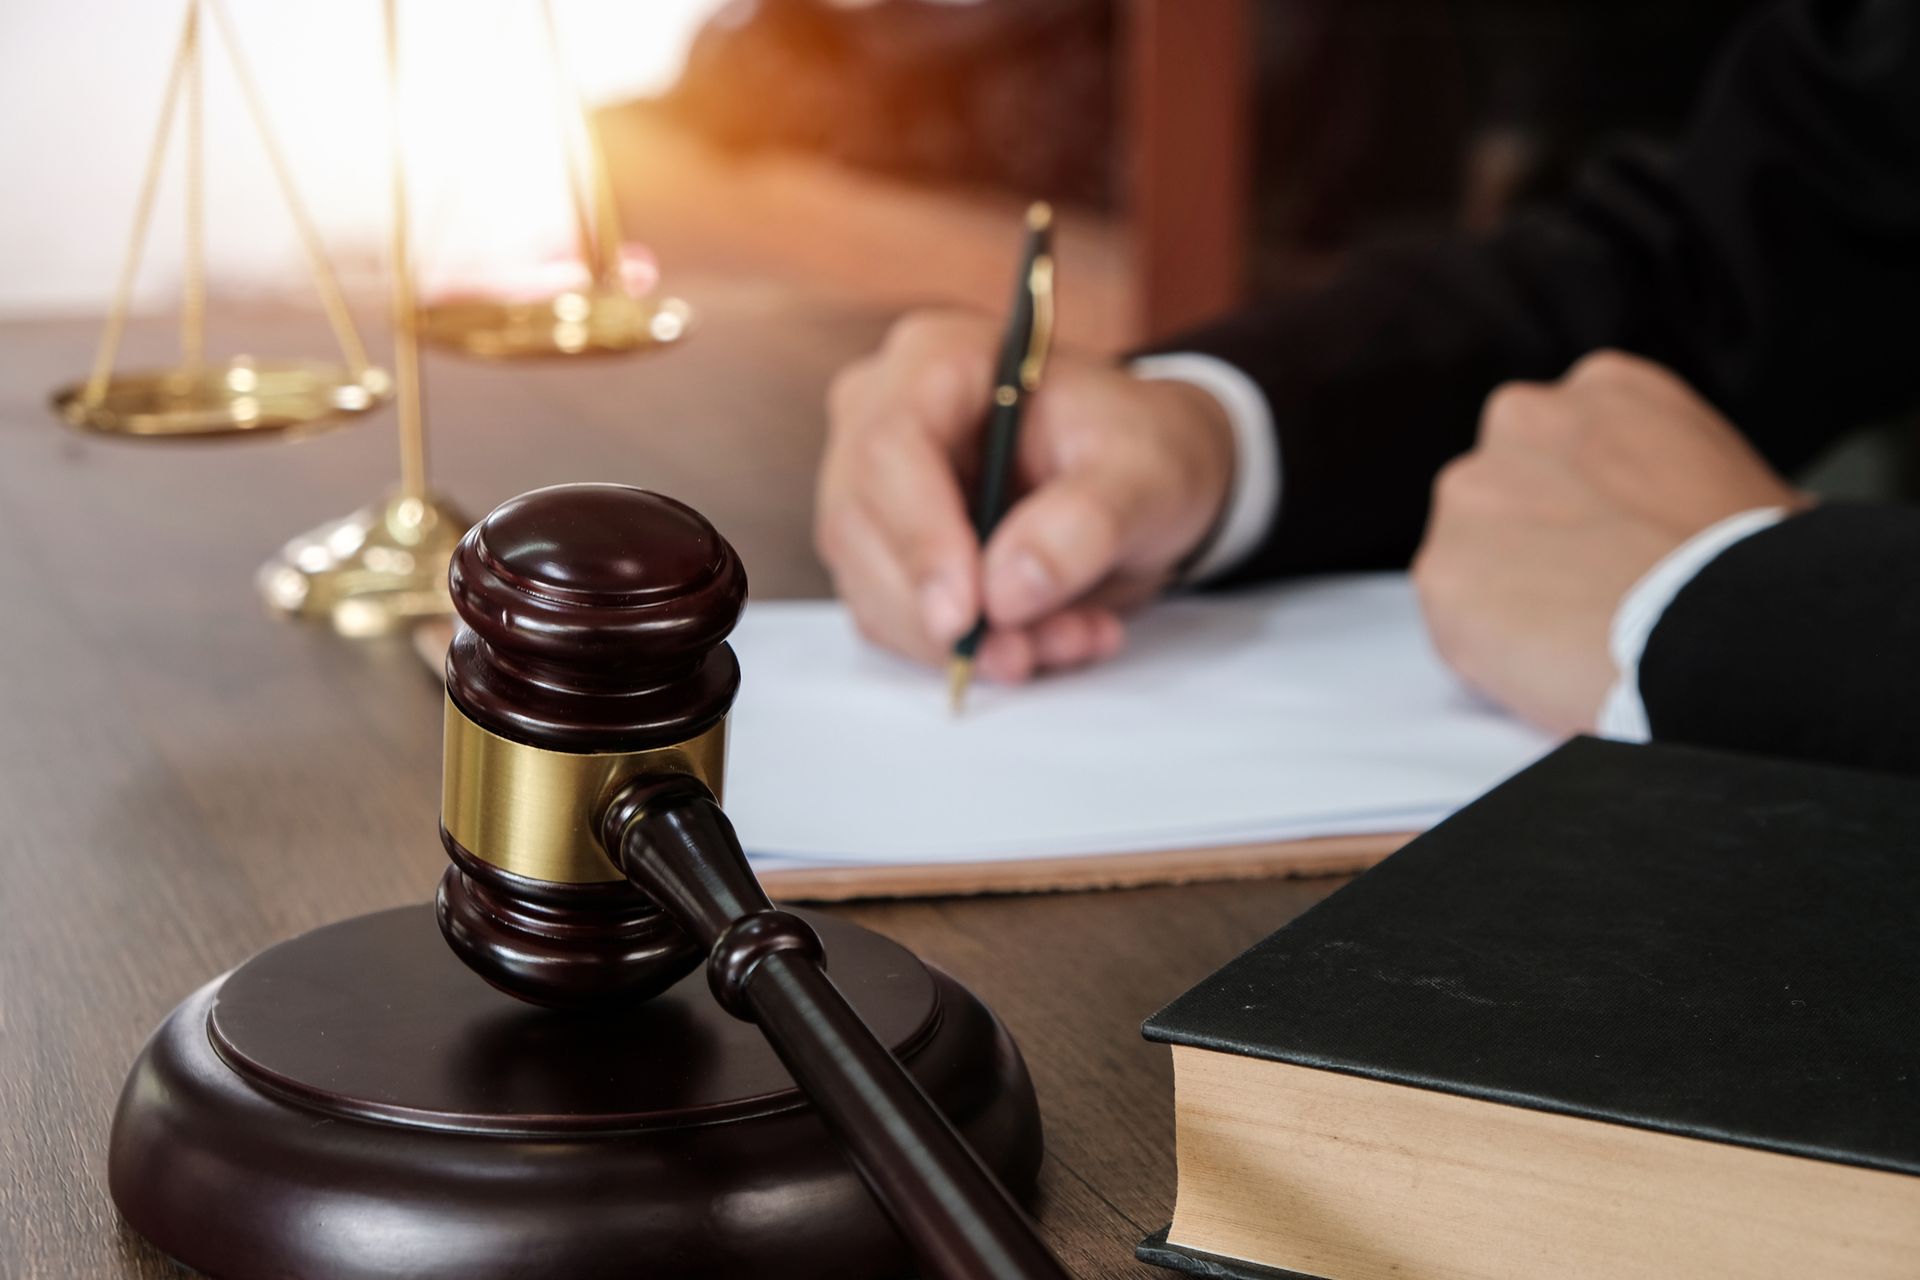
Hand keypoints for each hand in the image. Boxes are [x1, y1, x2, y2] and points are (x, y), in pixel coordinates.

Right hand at [815, 310, 1233, 680]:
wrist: (1139, 479)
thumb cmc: (1138, 450)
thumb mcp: (1144, 473)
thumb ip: (1085, 523)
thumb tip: (1006, 591)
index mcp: (936, 358)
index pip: (890, 446)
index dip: (919, 538)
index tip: (967, 616)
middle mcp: (880, 415)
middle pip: (862, 526)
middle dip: (946, 612)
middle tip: (1032, 653)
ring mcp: (870, 488)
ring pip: (873, 589)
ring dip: (966, 643)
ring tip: (1070, 638)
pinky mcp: (882, 553)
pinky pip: (896, 623)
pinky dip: (967, 652)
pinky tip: (1044, 640)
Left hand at [1413, 350, 1805, 733]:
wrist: (1722, 624)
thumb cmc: (1754, 564)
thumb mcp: (1742, 478)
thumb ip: (1685, 478)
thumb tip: (1723, 517)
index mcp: (1604, 389)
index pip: (1562, 447)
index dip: (1584, 509)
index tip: (1608, 548)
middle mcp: (1522, 420)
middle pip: (1503, 491)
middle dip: (1534, 542)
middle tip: (1587, 595)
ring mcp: (1472, 493)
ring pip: (1471, 553)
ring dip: (1507, 593)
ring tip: (1575, 635)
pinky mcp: (1442, 570)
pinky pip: (1455, 619)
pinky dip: (1490, 648)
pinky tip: (1547, 661)